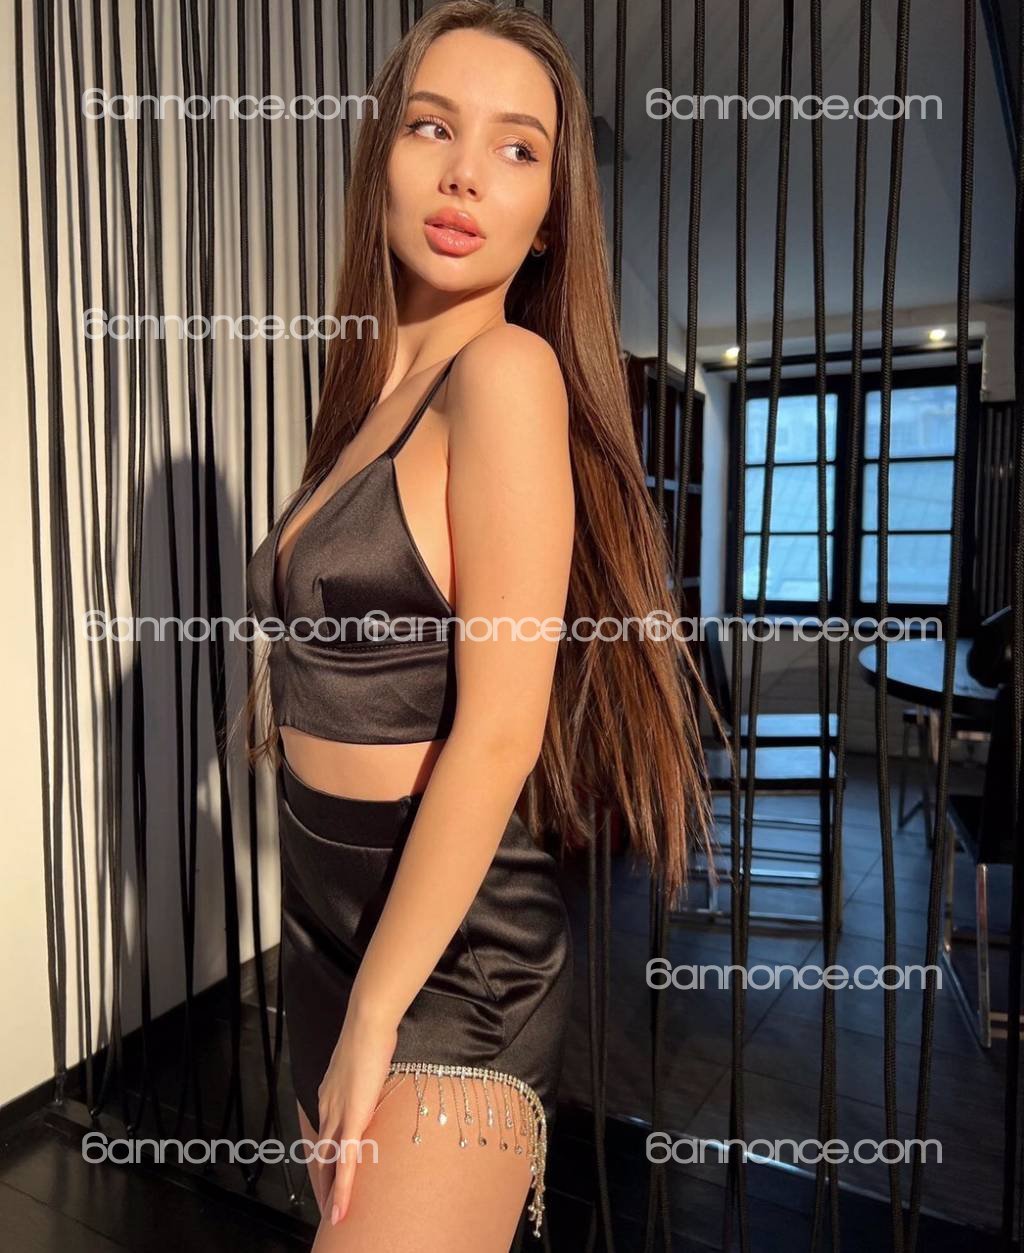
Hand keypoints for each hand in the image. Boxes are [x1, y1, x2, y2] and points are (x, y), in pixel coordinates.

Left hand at [316, 1004, 397, 1225]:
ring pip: (328, 1164)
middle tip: (325, 1209)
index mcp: (329, 1095)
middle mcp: (327, 1108)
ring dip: (328, 1193)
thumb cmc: (371, 1034)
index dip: (323, 1159)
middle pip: (320, 1155)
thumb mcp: (365, 1061)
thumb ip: (365, 1077)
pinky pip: (345, 1162)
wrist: (368, 1023)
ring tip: (332, 1217)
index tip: (326, 1175)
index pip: (323, 1135)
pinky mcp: (352, 1120)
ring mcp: (338, 1115)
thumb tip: (375, 1079)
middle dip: (321, 1184)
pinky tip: (341, 1209)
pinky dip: (341, 1189)